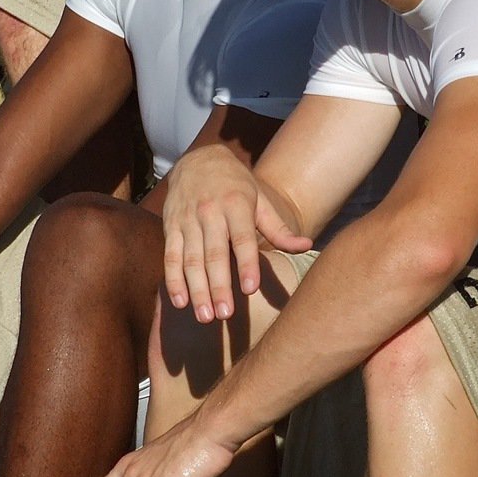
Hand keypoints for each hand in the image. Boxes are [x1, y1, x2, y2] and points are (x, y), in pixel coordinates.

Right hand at [163, 147, 309, 323]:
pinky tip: (180, 302)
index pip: (242, 238)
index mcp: (236, 205)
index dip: (246, 263)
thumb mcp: (260, 200)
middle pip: (214, 254)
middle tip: (224, 315)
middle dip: (218, 286)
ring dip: (197, 289)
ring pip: (190, 259)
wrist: (197, 159)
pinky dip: (173, 280)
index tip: (250, 288)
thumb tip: (307, 246)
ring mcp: (187, 220)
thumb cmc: (236, 185)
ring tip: (205, 316)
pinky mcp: (170, 227)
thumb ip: (280, 228)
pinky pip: (170, 256)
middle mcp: (210, 212)